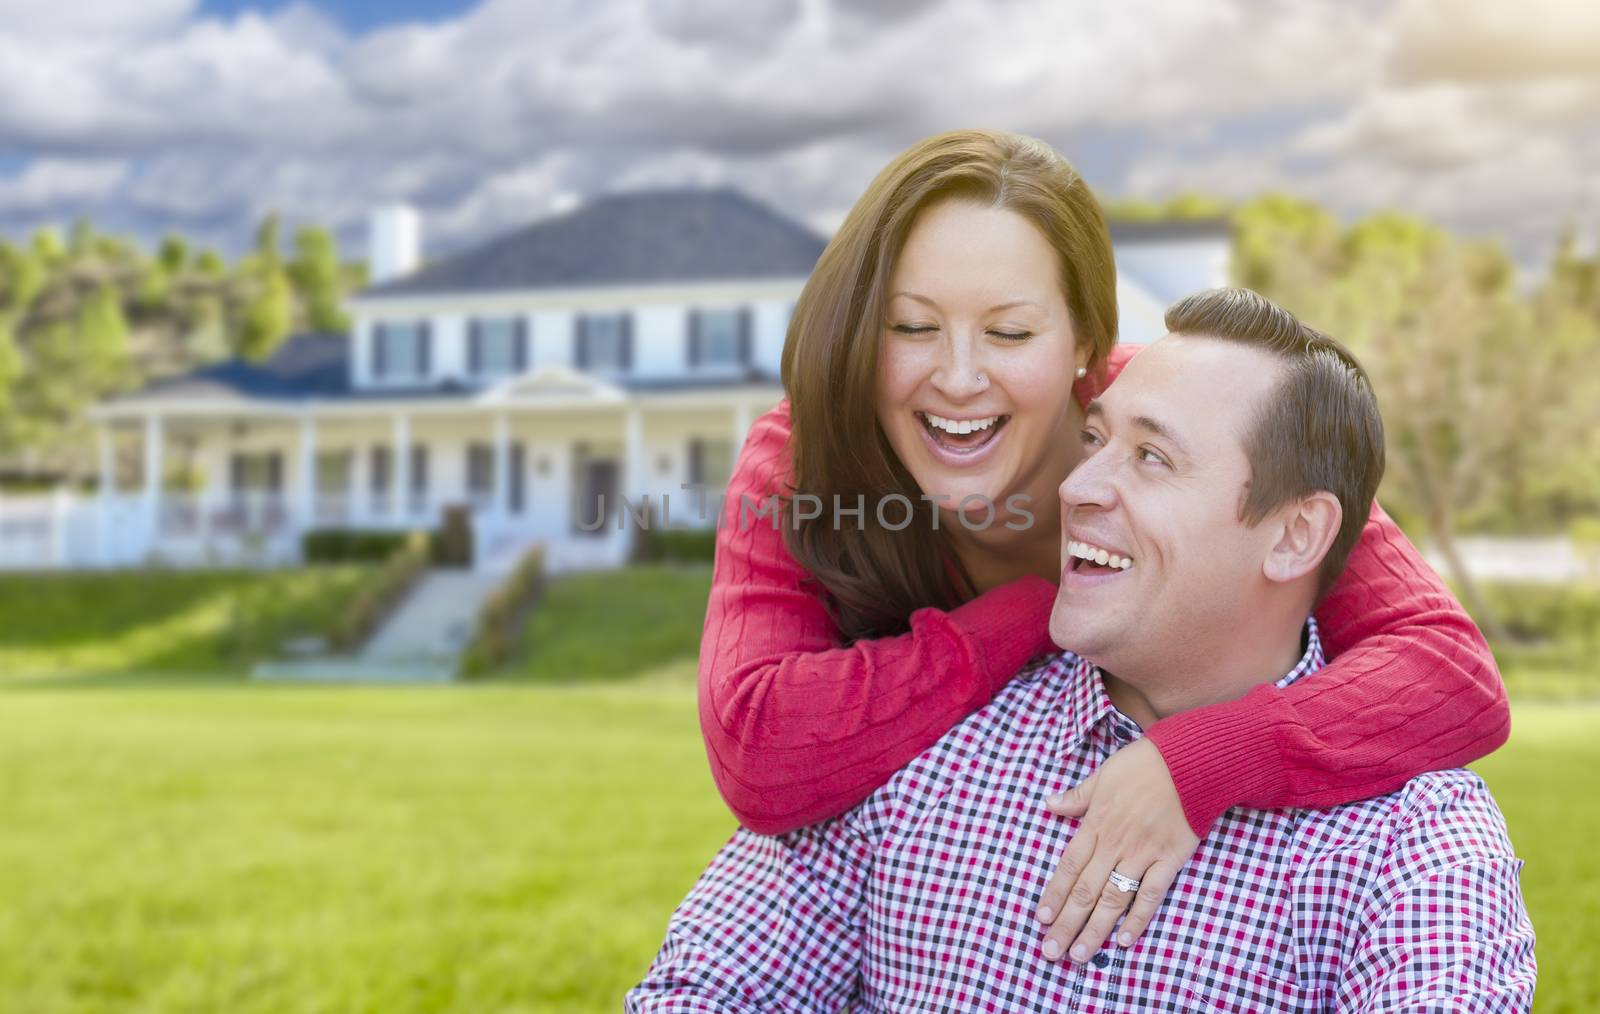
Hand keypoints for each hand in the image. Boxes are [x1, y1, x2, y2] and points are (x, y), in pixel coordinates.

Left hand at [1035, 738, 1199, 962]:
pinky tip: (1123, 940)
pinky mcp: (1169, 860)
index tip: (1041, 919)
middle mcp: (1115, 844)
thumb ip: (1077, 797)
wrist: (1190, 762)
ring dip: (1094, 929)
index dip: (1054, 894)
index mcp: (1096, 824)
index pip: (1069, 866)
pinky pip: (1151, 895)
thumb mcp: (1103, 775)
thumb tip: (1049, 804)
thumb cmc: (1144, 764)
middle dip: (1067, 924)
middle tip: (1052, 952)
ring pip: (1113, 899)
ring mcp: (1143, 854)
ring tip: (1080, 955)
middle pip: (1085, 891)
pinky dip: (1137, 918)